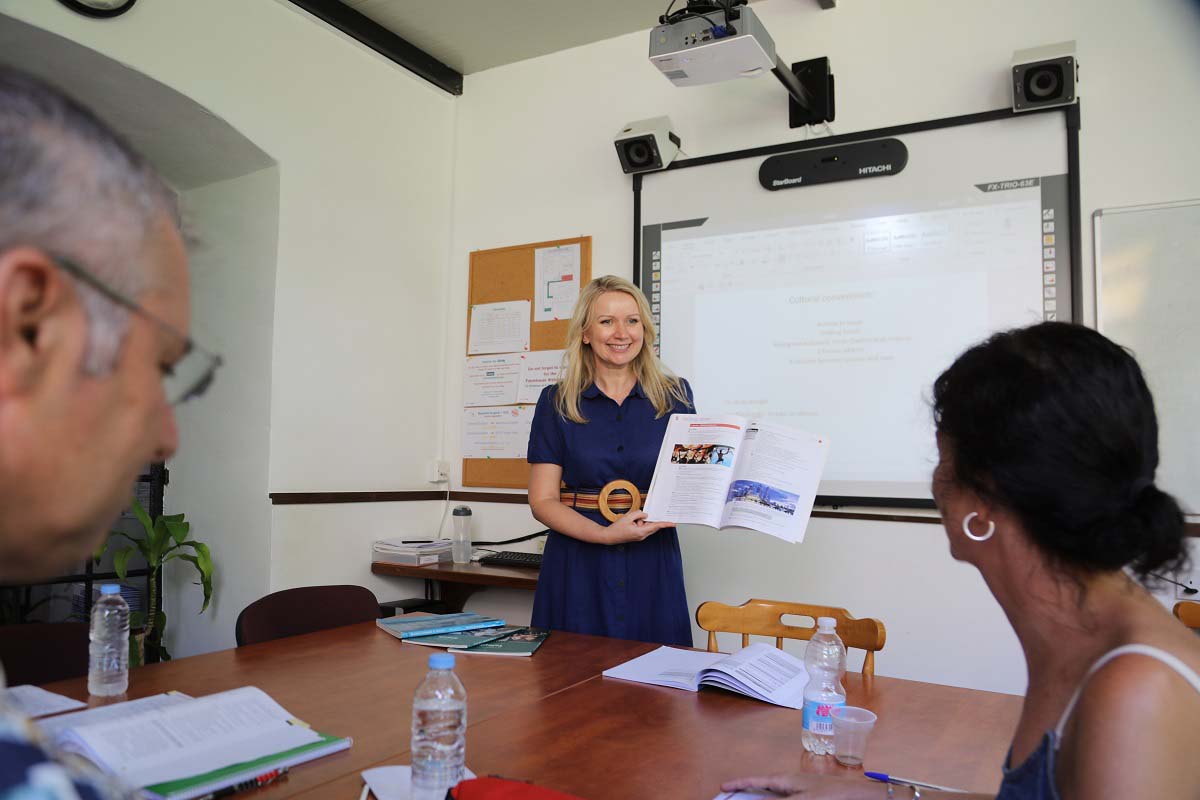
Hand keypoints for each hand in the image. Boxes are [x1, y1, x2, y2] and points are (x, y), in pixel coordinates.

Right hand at [604, 510, 674, 544]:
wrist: (609, 537)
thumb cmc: (617, 528)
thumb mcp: (628, 517)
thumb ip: (638, 514)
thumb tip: (646, 515)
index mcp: (641, 532)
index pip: (656, 526)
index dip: (665, 524)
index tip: (673, 523)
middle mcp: (642, 536)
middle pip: (651, 526)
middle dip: (648, 520)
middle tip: (642, 517)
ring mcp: (640, 537)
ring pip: (646, 526)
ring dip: (641, 521)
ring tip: (630, 521)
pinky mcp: (637, 536)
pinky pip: (642, 528)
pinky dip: (639, 523)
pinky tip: (631, 523)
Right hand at [721, 774, 880, 798]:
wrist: (859, 796)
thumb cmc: (832, 794)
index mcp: (786, 780)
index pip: (757, 781)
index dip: (739, 783)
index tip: (723, 786)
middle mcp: (791, 783)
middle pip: (763, 788)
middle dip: (748, 793)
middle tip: (733, 795)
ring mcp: (800, 791)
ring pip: (775, 796)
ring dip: (763, 798)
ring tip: (750, 798)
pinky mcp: (809, 798)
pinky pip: (787, 799)